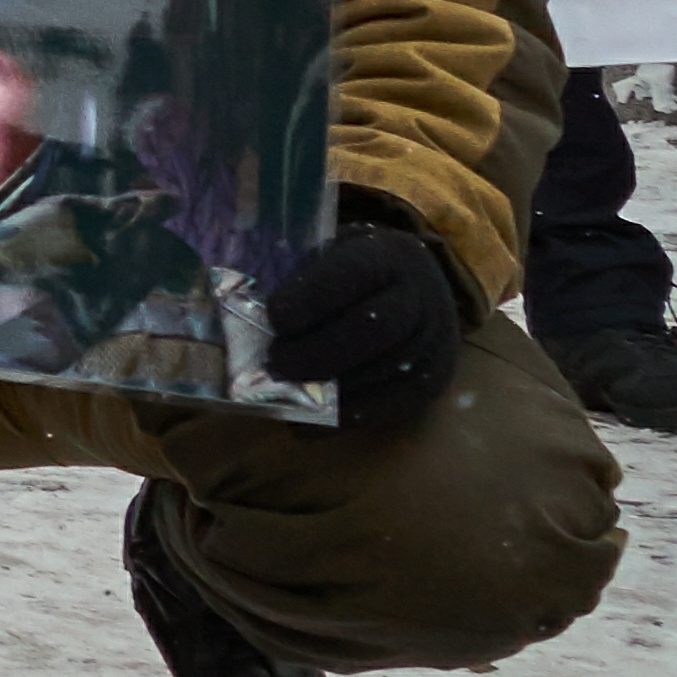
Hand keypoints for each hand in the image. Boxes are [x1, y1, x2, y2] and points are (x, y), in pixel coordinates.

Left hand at [264, 218, 461, 434]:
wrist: (421, 287)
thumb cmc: (354, 270)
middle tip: (275, 363)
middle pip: (374, 328)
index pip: (353, 274)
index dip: (310, 298)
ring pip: (384, 371)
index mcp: (389, 255)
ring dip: (328, 388)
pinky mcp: (434, 384)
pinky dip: (344, 417)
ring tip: (282, 392)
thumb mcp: (330, 252)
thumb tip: (243, 309)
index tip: (273, 318)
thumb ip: (299, 276)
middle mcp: (420, 298)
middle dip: (318, 350)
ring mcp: (434, 343)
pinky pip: (393, 406)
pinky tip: (305, 424)